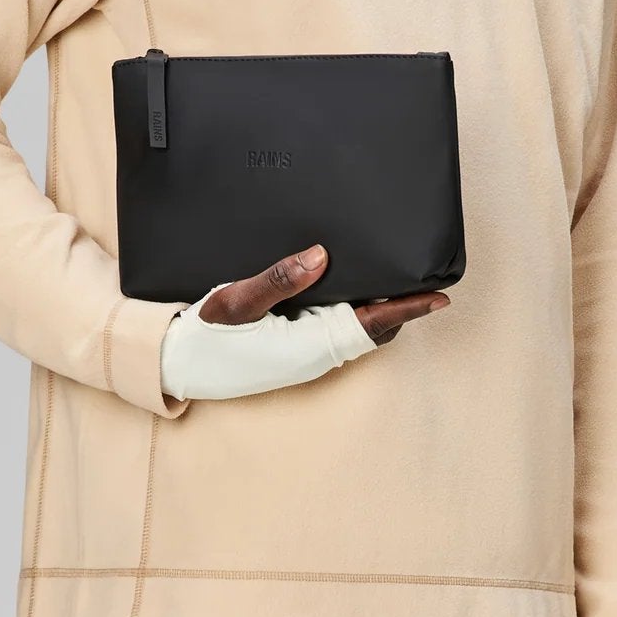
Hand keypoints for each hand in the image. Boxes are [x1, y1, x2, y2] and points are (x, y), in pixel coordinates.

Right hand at [199, 243, 451, 341]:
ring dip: (378, 304)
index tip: (440, 296)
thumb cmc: (206, 335)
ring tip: (398, 270)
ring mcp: (305, 352)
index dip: (408, 309)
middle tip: (426, 272)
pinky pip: (335, 325)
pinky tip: (351, 278)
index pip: (371, 326)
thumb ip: (278, 279)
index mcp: (307, 347)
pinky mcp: (295, 346)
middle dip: (402, 304)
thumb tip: (321, 256)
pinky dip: (353, 304)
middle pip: (373, 328)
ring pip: (355, 326)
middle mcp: (314, 354)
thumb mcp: (236, 301)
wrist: (177, 361)